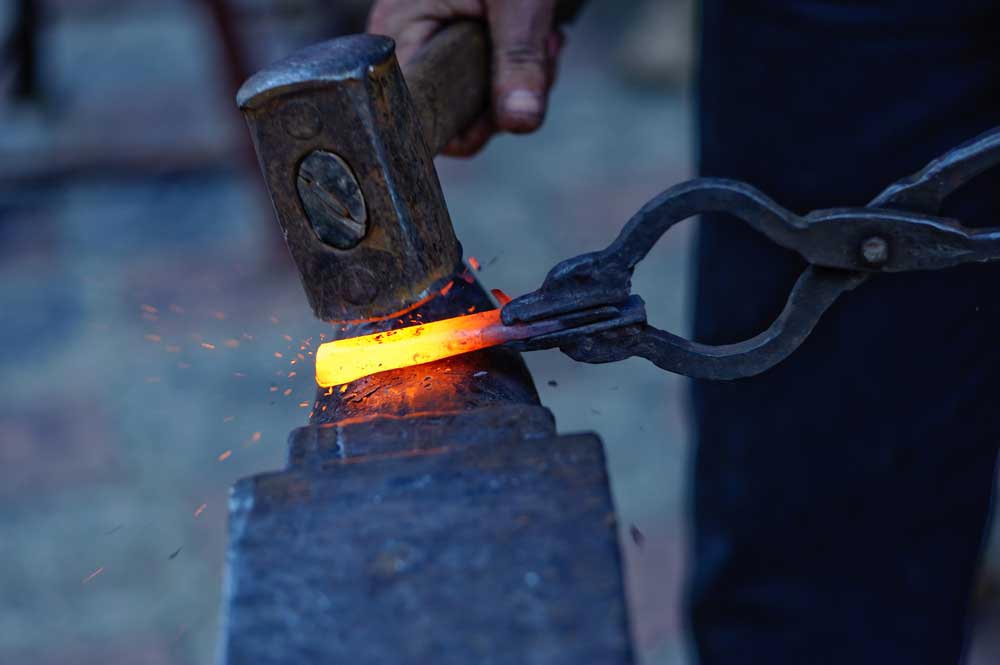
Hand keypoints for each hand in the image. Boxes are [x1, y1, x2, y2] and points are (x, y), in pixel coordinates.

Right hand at [368, 0, 564, 155]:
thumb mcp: (519, 3)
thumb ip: (519, 61)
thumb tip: (519, 123)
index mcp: (399, 31)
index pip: (419, 118)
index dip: (467, 124)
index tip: (506, 98)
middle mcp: (410, 43)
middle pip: (457, 115)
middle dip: (508, 95)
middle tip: (540, 50)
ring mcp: (436, 42)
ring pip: (483, 101)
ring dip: (526, 78)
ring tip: (545, 35)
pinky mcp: (463, 41)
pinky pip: (495, 80)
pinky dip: (526, 64)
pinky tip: (542, 34)